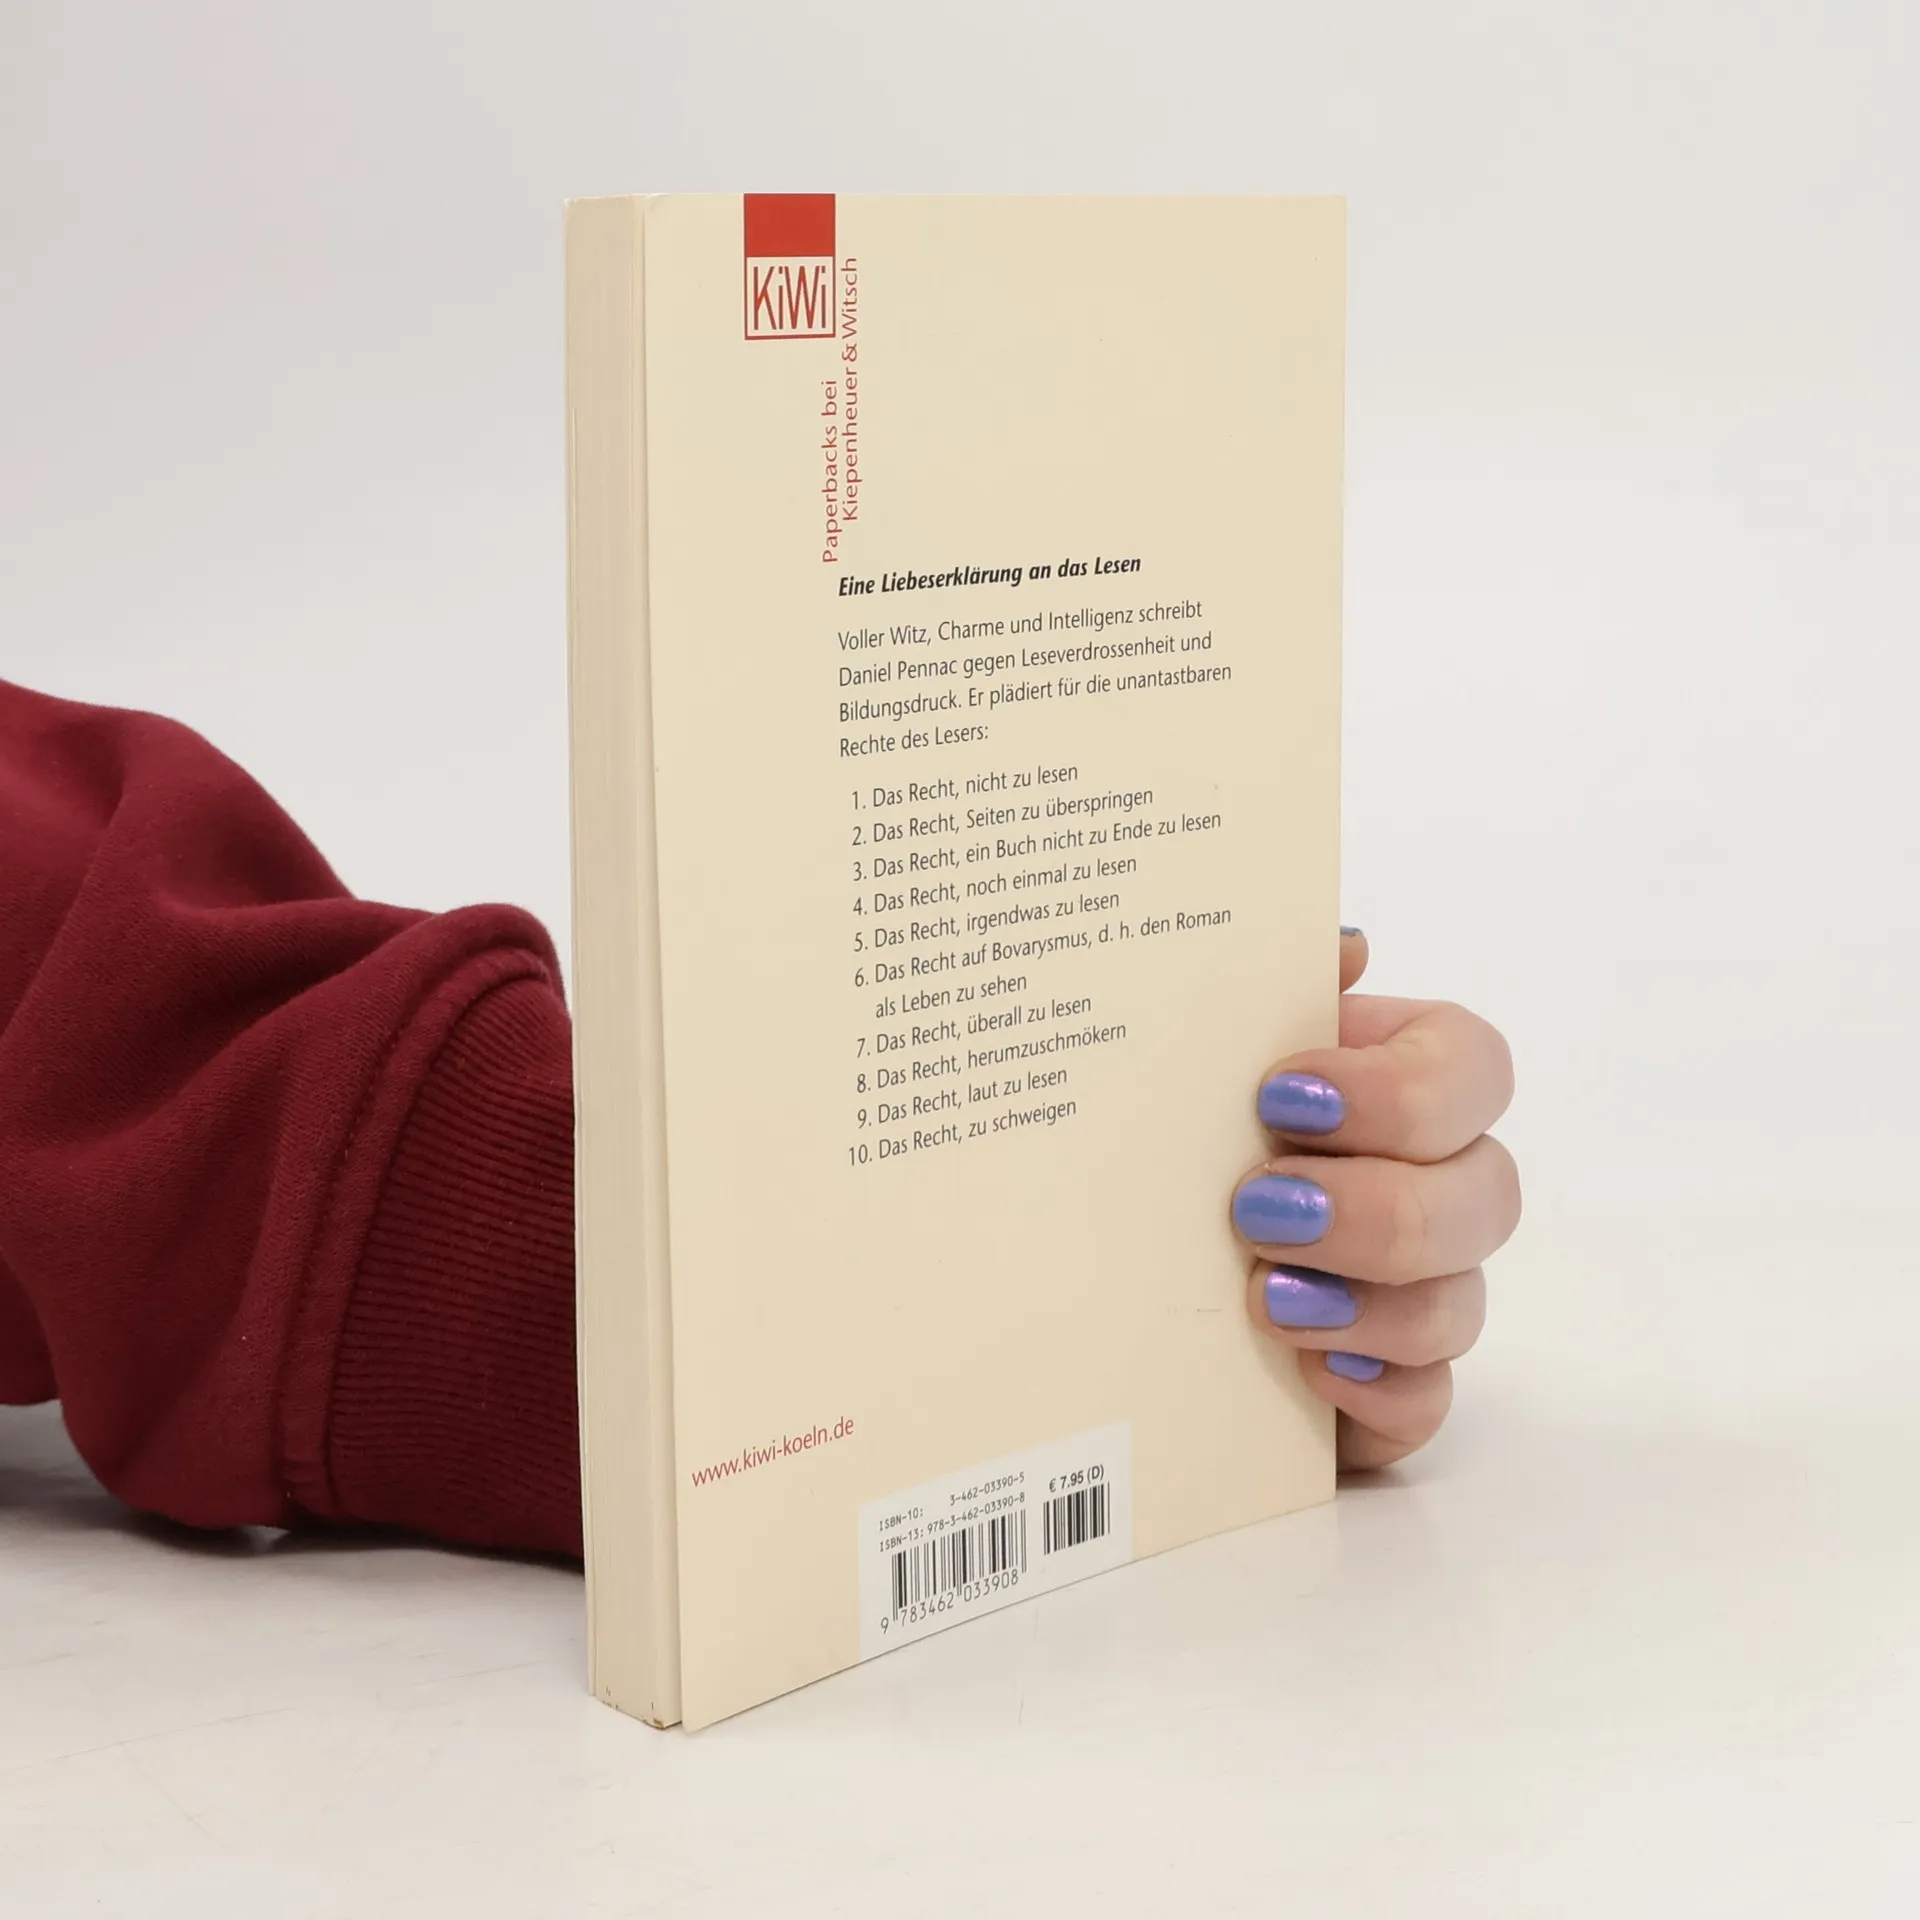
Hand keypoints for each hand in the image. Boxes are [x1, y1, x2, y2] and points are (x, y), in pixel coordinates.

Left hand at [1231, 929, 1518, 1470]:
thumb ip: (1278, 990)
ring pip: (1461, 1302)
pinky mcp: (1394, 1385)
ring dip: (1370, 1302)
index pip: (1472, 1068)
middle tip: (1258, 1211)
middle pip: (1486, 1193)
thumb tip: (1343, 945)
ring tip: (1265, 1297)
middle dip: (1377, 1206)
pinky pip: (1429, 1401)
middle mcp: (1436, 1182)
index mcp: (1404, 1082)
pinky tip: (1312, 1372)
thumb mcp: (1216, 1049)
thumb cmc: (1197, 1127)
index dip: (1397, 1089)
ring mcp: (1426, 1290)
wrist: (1127, 1259)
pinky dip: (1378, 1389)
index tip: (1281, 1099)